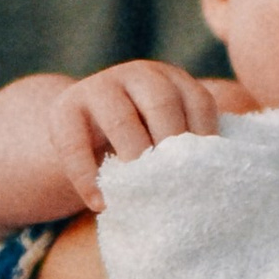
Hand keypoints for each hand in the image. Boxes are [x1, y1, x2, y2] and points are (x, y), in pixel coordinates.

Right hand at [45, 61, 228, 212]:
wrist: (85, 136)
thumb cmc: (141, 143)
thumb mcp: (166, 134)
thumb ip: (188, 148)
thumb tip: (215, 185)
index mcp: (172, 80)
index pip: (199, 102)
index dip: (205, 139)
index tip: (207, 176)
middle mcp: (139, 75)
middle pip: (162, 103)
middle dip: (170, 145)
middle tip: (177, 183)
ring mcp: (99, 86)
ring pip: (121, 118)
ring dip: (134, 157)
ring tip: (143, 192)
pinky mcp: (64, 107)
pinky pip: (74, 143)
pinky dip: (87, 177)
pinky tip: (100, 204)